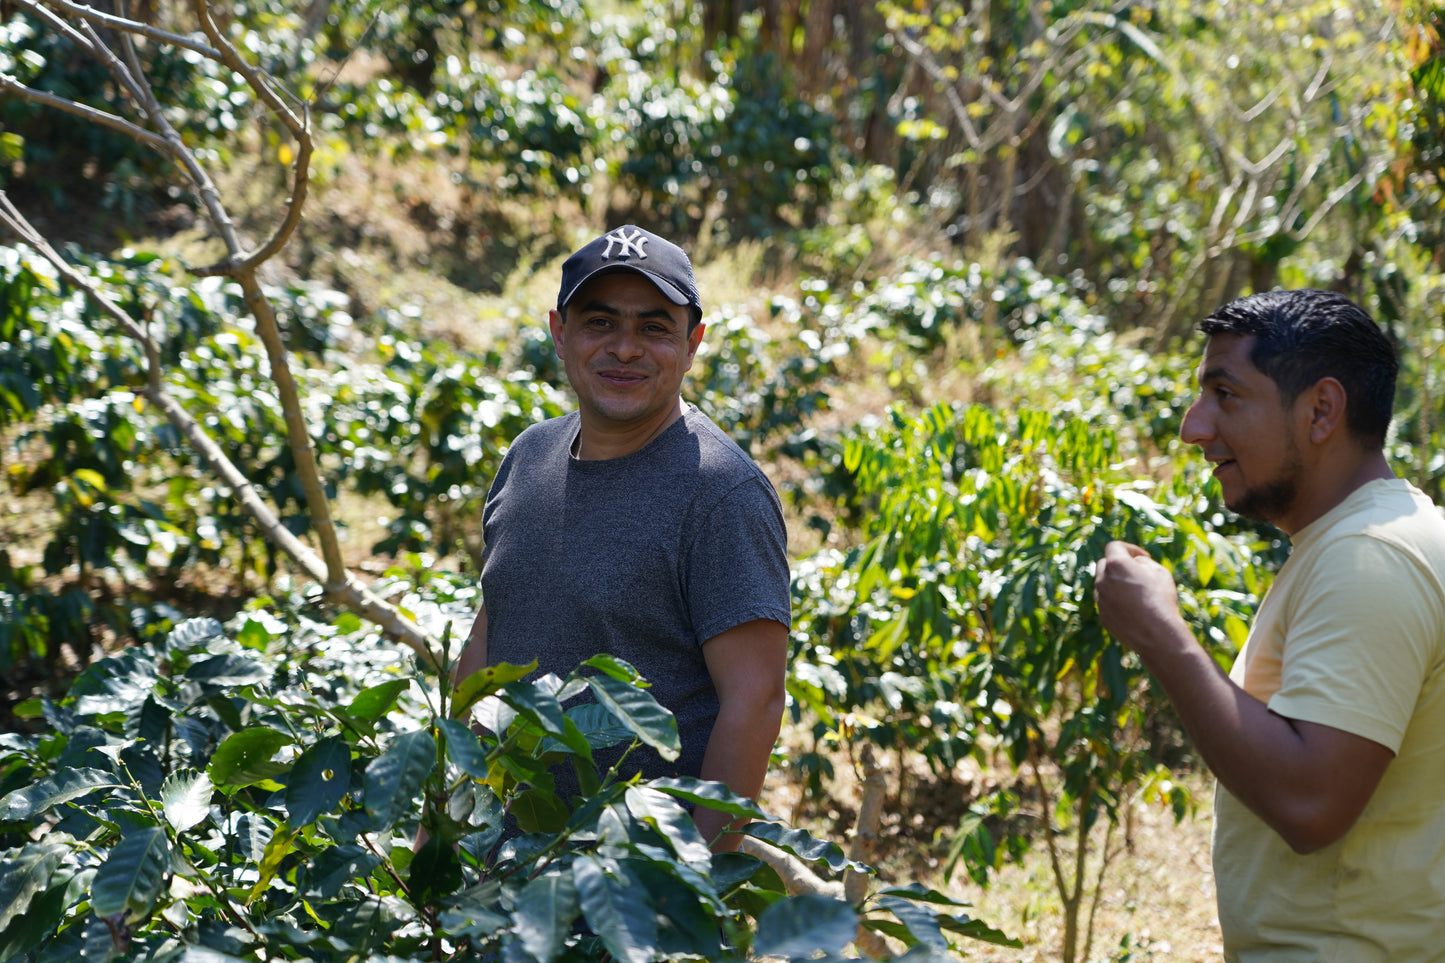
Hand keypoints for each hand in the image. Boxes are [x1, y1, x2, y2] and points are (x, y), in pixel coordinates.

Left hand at [1093, 540, 1188, 655]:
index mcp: (1115, 565)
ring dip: (1116, 584)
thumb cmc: (1161, 599)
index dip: (1129, 549)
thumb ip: (1143, 562)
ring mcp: (1100, 599)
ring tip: (1137, 593)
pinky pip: (1106, 603)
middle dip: (1118, 565)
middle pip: (1104, 564)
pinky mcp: (1102, 616)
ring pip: (1103, 585)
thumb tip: (1134, 562)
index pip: (1114, 546)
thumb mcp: (1159, 572)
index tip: (1142, 557)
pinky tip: (1134, 610)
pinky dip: (1116, 602)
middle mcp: (1102, 580)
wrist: (1157, 634)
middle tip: (1136, 573)